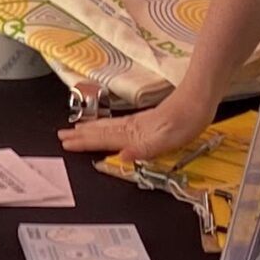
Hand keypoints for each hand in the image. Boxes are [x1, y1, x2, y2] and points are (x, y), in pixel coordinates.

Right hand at [55, 86, 216, 161]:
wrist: (197, 101)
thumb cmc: (185, 121)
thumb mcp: (166, 140)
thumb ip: (143, 149)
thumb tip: (122, 157)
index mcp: (134, 133)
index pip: (104, 139)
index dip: (85, 142)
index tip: (67, 144)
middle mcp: (132, 128)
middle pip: (101, 131)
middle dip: (81, 135)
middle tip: (62, 137)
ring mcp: (138, 123)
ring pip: (108, 127)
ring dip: (91, 130)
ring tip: (76, 130)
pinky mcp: (146, 122)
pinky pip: (118, 125)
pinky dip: (106, 126)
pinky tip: (106, 128)